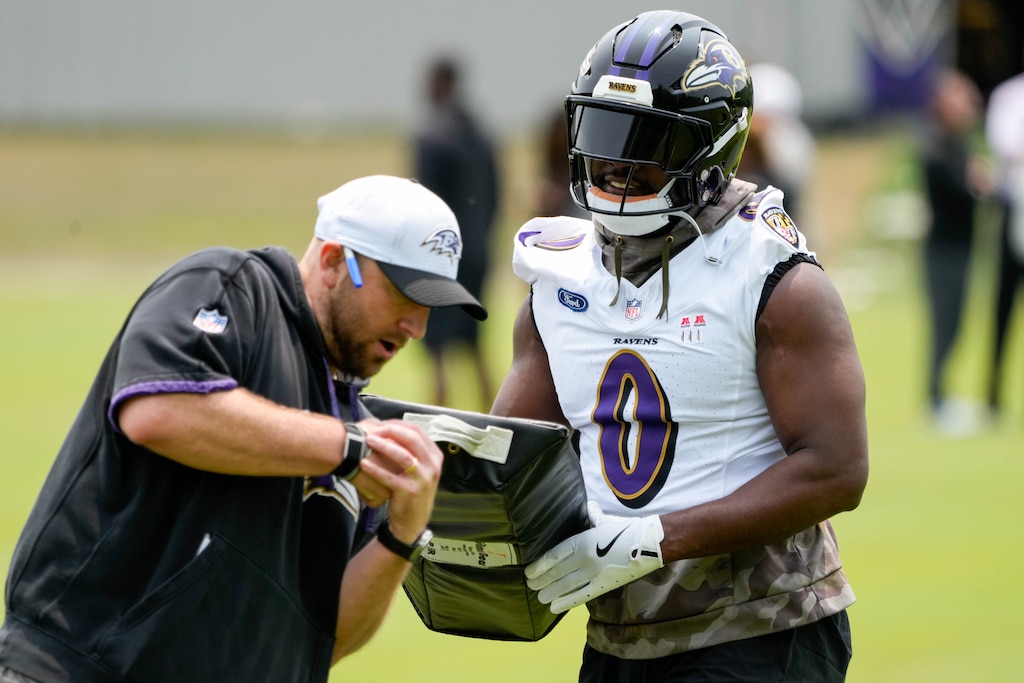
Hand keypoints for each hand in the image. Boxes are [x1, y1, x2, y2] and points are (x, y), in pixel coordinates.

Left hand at [356, 420, 441, 542]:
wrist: (413, 521)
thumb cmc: (411, 490)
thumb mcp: (420, 469)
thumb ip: (412, 450)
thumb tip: (392, 427)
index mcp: (435, 456)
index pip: (418, 431)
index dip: (398, 424)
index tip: (382, 424)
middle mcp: (433, 466)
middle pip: (412, 439)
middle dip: (392, 430)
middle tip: (375, 430)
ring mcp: (423, 479)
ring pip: (403, 455)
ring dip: (384, 445)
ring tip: (368, 440)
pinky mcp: (410, 492)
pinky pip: (390, 477)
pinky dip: (375, 469)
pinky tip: (363, 463)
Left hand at [525, 501, 663, 612]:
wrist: (648, 544)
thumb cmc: (625, 529)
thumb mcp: (603, 520)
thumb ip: (592, 515)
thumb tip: (588, 506)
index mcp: (581, 541)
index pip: (554, 555)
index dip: (540, 566)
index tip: (529, 572)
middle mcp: (583, 558)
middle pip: (557, 572)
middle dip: (542, 581)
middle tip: (530, 586)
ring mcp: (593, 574)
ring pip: (566, 586)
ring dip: (551, 592)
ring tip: (540, 597)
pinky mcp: (603, 586)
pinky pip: (581, 596)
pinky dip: (566, 602)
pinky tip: (555, 608)